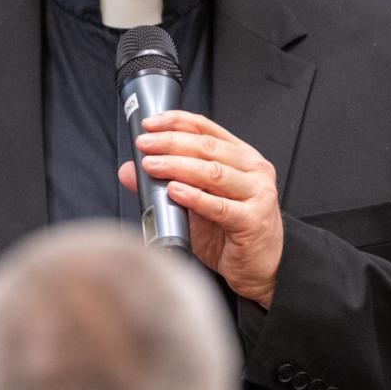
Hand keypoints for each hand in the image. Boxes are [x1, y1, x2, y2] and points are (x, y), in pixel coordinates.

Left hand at [118, 111, 281, 307]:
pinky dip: (194, 197)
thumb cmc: (232, 232)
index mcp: (242, 157)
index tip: (150, 124)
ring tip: (152, 166)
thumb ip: (167, 182)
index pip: (207, 129)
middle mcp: (253, 170)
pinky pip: (220, 206)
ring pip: (213, 172)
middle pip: (208, 147)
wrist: (261, 267)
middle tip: (145, 145)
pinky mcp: (253, 220)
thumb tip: (129, 171)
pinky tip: (175, 191)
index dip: (176, 122)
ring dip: (178, 166)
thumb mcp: (196, 202)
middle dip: (171, 143)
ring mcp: (257, 194)